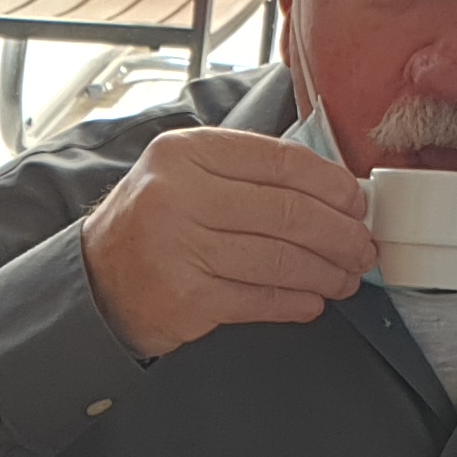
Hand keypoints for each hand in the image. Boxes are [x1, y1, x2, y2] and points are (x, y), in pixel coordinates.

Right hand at [77, 125, 371, 358]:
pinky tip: (312, 301)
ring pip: (280, 259)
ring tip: (345, 278)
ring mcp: (180, 248)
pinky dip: (296, 302)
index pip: (280, 161)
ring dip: (325, 272)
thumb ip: (246, 175)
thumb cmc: (151, 227)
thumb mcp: (184, 177)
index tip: (355, 202)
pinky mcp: (187, 297)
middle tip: (361, 246)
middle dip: (340, 234)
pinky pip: (260, 298)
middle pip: (288, 212)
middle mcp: (178, 196)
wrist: (94, 283)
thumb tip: (333, 194)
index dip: (331, 184)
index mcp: (185, 154)